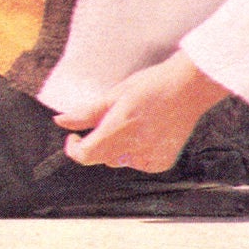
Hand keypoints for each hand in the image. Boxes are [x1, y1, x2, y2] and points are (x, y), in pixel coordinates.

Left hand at [52, 50, 229, 174]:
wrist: (187, 89)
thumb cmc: (150, 85)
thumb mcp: (114, 93)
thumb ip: (86, 112)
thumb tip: (61, 121)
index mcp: (120, 129)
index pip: (86, 155)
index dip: (74, 149)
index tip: (73, 136)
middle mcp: (135, 149)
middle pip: (101, 157)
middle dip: (96, 142)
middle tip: (107, 119)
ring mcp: (150, 159)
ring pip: (118, 161)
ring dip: (115, 147)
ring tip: (130, 122)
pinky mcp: (162, 163)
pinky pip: (137, 162)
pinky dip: (133, 152)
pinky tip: (144, 132)